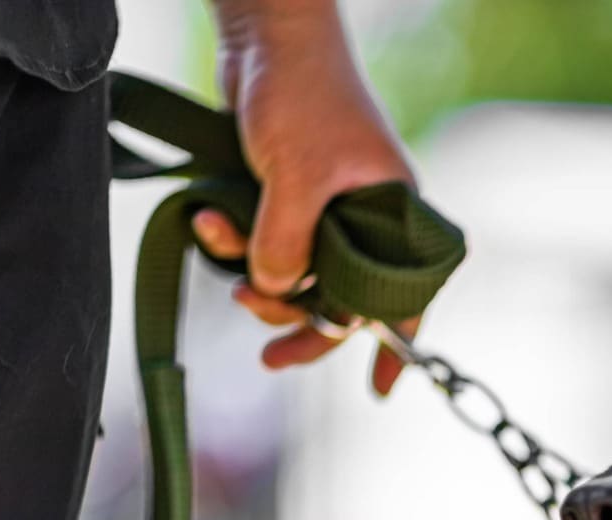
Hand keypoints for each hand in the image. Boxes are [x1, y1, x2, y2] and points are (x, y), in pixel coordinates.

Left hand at [194, 0, 419, 392]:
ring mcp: (326, 213)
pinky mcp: (287, 201)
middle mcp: (367, 221)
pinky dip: (234, 245)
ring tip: (228, 275)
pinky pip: (265, 247)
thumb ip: (288, 245)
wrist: (264, 35)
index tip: (380, 392)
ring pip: (299, 280)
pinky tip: (206, 225)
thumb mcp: (297, 178)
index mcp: (395, 217)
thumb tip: (272, 293)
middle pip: (343, 301)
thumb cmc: (303, 94)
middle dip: (303, 329)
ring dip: (258, 285)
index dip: (394, 348)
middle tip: (269, 357)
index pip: (405, 296)